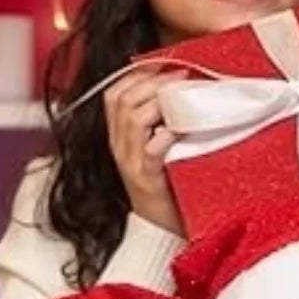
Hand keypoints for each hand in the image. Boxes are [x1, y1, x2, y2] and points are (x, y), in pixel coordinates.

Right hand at [103, 67, 187, 236]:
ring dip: (160, 99)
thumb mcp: (158, 150)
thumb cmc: (168, 189)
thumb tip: (181, 89)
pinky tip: (181, 128)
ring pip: (131, 116)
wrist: (163, 232)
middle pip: (121, 99)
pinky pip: (151, 147)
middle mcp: (120, 148)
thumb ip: (161, 123)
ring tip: (184, 95)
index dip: (137, 73)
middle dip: (151, 80)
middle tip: (182, 75)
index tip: (165, 65)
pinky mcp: (146, 179)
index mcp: (119, 138)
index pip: (114, 93)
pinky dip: (167, 132)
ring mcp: (130, 164)